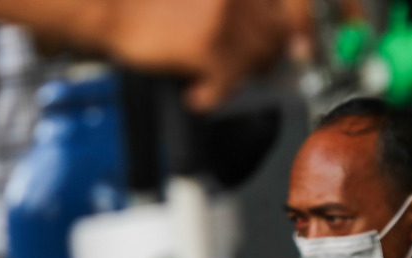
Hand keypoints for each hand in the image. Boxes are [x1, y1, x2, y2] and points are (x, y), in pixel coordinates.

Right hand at [100, 0, 309, 109]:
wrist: (108, 7)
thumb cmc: (152, 4)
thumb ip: (245, 8)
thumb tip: (291, 39)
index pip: (293, 5)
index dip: (301, 28)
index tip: (302, 47)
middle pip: (278, 36)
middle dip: (264, 56)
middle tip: (241, 65)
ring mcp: (227, 19)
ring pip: (258, 61)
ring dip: (238, 74)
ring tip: (211, 73)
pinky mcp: (210, 48)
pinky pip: (229, 83)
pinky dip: (213, 94)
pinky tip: (197, 91)